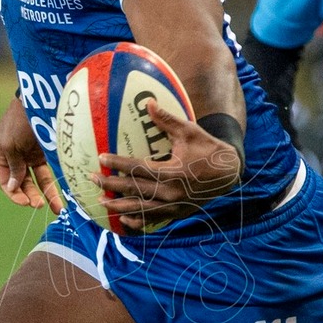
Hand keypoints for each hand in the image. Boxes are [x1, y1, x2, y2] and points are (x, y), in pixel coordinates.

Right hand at [0, 96, 63, 212]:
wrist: (39, 100)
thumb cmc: (19, 121)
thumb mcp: (10, 145)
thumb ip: (14, 168)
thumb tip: (13, 188)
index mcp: (0, 155)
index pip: (5, 182)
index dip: (15, 194)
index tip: (26, 203)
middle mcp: (14, 158)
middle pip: (22, 183)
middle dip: (31, 195)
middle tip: (41, 205)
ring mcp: (30, 155)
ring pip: (37, 180)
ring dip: (45, 194)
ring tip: (56, 208)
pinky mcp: (45, 152)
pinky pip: (48, 172)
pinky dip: (53, 184)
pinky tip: (60, 196)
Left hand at [96, 101, 241, 230]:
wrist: (230, 173)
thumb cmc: (208, 149)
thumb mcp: (189, 131)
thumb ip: (167, 120)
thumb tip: (148, 102)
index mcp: (172, 172)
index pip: (138, 167)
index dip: (118, 163)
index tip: (101, 158)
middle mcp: (171, 192)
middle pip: (134, 189)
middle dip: (111, 185)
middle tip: (92, 179)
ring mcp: (174, 206)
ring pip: (141, 208)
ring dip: (119, 206)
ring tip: (102, 202)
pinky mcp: (178, 213)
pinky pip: (154, 219)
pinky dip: (139, 220)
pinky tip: (125, 219)